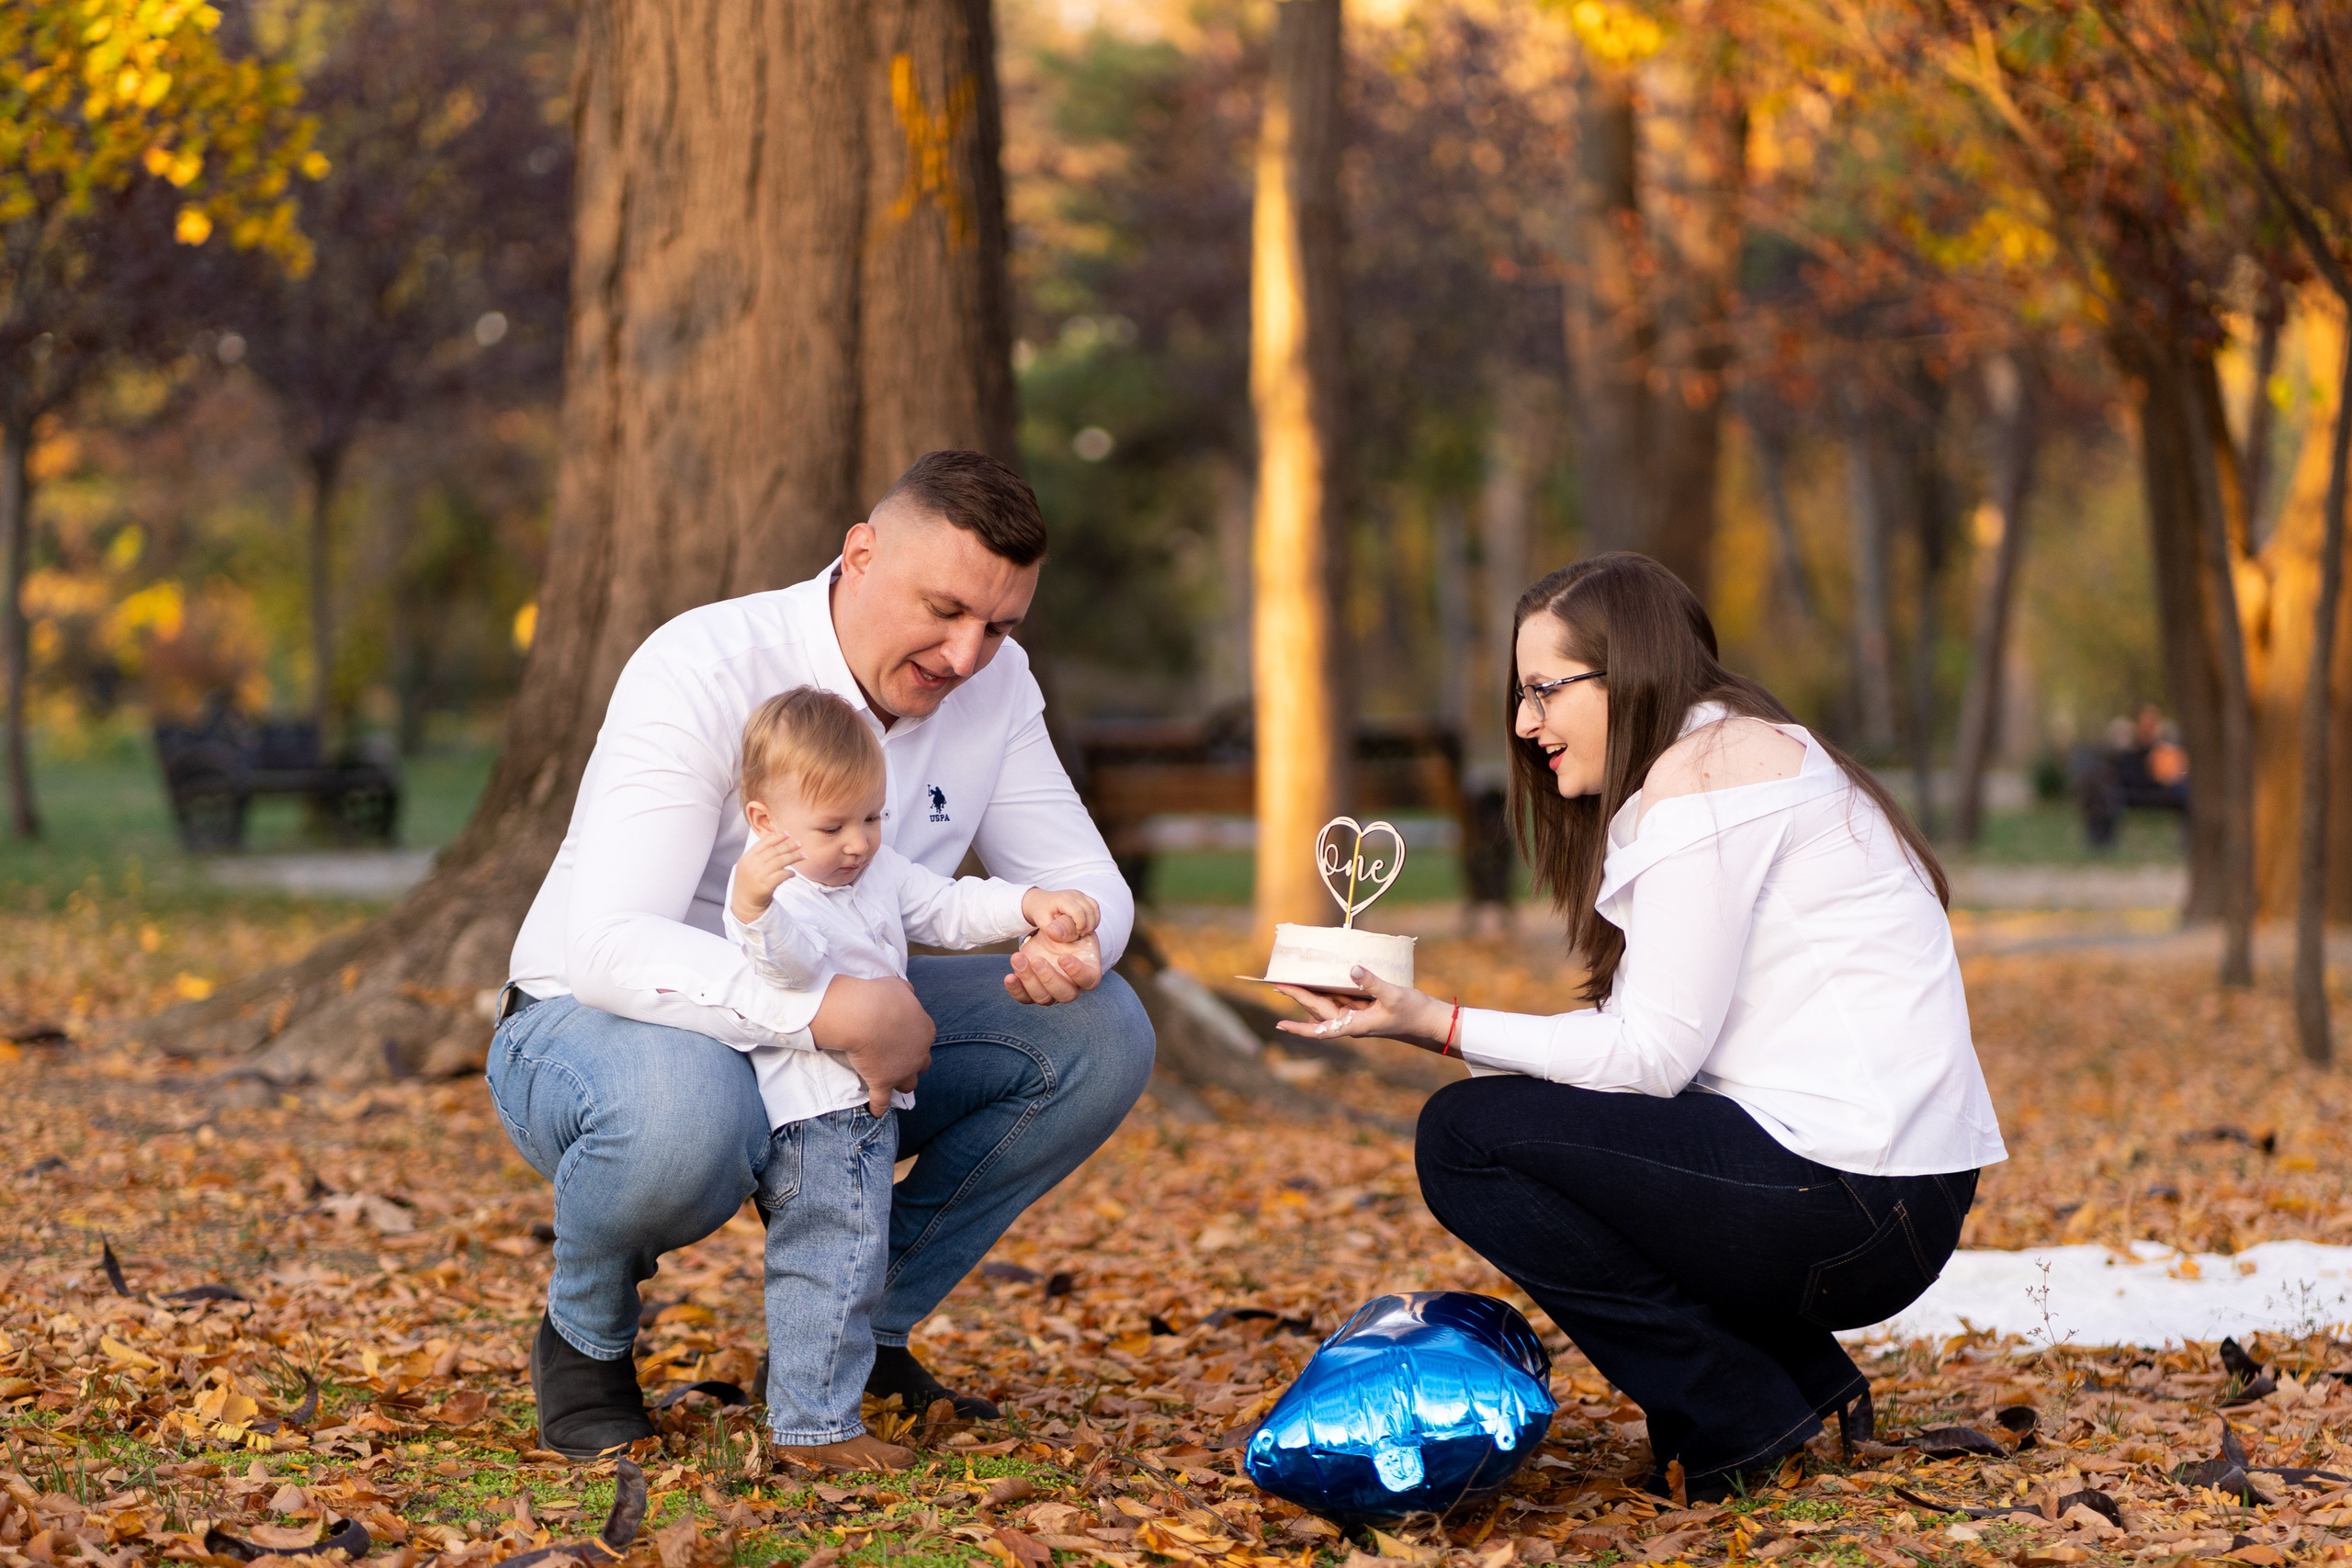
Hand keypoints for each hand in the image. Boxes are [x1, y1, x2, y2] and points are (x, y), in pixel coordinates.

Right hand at [731, 828, 804, 923]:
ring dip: (793, 857)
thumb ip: (759, 855)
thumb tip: (778, 843)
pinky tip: (793, 873)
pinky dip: (789, 872)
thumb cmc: (749, 883)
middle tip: (800, 843)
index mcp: (747, 858)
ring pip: (780, 861)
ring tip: (803, 855)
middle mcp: (752, 864)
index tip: (788, 833)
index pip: (763, 843)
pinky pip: (782, 875)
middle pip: (774, 851)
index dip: (777, 837)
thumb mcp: (748, 866)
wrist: (744, 903)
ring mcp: (758, 875)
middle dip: (789, 846)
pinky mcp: (765, 886)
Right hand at [810, 974, 935, 1114]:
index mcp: (925, 1029)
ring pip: (908, 1084)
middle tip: (896, 1057)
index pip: (924, 1038)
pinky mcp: (883, 1083)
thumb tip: (907, 994)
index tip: (900, 1037)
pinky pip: (882, 1102)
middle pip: (922, 1063)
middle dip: (911, 1061)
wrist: (862, 1015)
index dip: (912, 1039)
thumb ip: (906, 992)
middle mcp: (919, 1053)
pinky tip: (875, 1112)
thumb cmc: (880, 996)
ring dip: (900, 1082)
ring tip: (889, 1080)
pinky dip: (879, 1107)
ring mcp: (902, 1071)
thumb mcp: (898, 986)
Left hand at [1002, 927, 1101, 1005]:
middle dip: (1049, 979)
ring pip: (1043, 997)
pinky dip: (1016, 990)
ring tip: (1017, 958)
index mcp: (1088, 970)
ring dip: (1028, 980)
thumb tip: (1054, 932)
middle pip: (1065, 994)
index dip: (1078, 973)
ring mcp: (1052, 990)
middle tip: (1037, 960)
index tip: (1063, 958)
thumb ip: (1067, 925)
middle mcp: (1072, 985)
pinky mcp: (1033, 989)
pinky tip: (1010, 977)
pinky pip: (1025, 998)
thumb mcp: (1072, 922)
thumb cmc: (1069, 930)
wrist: (1053, 933)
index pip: (1089, 980)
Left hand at [1020, 886, 1099, 942]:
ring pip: (1095, 907)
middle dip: (1089, 925)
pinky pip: (1095, 906)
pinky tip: (1088, 926)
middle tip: (1081, 935)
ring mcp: (1079, 894)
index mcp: (1063, 899)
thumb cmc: (1041, 912)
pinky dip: (1095, 917)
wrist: (1039, 901)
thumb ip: (1051, 929)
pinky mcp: (1083, 896)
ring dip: (1094, 921)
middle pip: (1089, 910)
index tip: (1076, 934)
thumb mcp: (1042, 922)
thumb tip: (1059, 935)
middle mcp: (1073, 894)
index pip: (1079, 912)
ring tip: (1085, 931)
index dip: (1080, 926)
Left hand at [1272, 967, 1454, 1053]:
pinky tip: (1320, 978)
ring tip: (1291, 979)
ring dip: (1310, 994)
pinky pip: (1340, 998)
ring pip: (1327, 1004)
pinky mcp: (1364, 1007)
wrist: (1429, 1021)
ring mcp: (1357, 1015)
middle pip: (1318, 1010)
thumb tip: (1353, 969)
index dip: (1299, 1028)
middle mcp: (1352, 1021)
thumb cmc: (1413, 1012)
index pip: (1321, 1029)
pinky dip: (1328, 989)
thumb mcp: (1393, 995)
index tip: (1280, 1025)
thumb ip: (1373, 982)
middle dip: (1298, 997)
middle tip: (1277, 982)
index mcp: (1355, 1025)